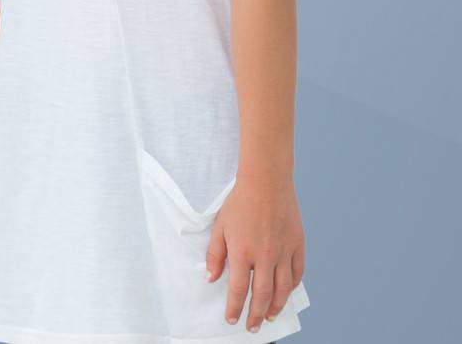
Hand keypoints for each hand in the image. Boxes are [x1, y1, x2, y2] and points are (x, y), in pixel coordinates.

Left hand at [206, 170, 305, 332]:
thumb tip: (211, 278)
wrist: (266, 182)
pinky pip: (297, 272)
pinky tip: (286, 293)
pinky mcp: (298, 245)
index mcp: (243, 252)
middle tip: (253, 328)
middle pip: (262, 295)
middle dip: (256, 314)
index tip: (231, 319)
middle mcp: (265, 256)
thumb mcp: (220, 227)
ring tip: (270, 316)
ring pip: (283, 288)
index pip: (238, 289)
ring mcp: (284, 251)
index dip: (234, 307)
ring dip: (276, 306)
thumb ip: (215, 255)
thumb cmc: (239, 203)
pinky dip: (292, 286)